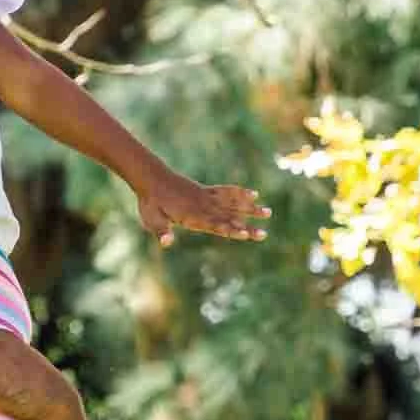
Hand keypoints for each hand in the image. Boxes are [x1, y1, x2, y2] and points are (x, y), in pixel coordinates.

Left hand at [132, 170, 267, 248]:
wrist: (151, 177)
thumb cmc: (151, 203)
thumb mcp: (152, 219)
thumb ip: (161, 231)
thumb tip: (167, 243)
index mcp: (192, 216)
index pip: (215, 225)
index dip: (231, 230)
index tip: (247, 235)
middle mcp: (204, 206)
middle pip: (229, 218)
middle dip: (247, 226)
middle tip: (264, 234)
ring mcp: (207, 197)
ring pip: (233, 203)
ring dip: (250, 209)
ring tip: (268, 212)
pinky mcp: (206, 190)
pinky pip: (226, 191)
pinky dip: (240, 193)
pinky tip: (253, 194)